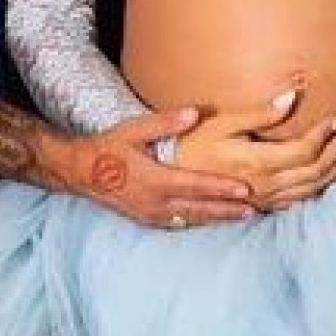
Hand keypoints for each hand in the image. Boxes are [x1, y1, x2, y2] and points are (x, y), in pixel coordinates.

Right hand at [53, 106, 258, 229]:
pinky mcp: (147, 220)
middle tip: (254, 209)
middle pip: (199, 208)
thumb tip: (194, 113)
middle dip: (227, 209)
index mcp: (155, 179)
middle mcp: (155, 202)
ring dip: (217, 218)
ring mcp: (151, 214)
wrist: (81, 172)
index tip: (244, 189)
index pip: (196, 185)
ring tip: (242, 216)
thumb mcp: (134, 129)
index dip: (221, 188)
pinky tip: (212, 219)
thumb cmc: (109, 147)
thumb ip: (165, 122)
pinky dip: (199, 221)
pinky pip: (179, 222)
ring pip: (191, 218)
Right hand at [174, 87, 335, 211]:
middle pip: (314, 171)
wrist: (169, 177)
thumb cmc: (191, 144)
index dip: (324, 133)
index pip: (304, 150)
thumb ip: (259, 113)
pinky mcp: (258, 206)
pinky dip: (319, 189)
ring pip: (310, 190)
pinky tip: (331, 181)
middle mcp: (263, 186)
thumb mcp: (222, 122)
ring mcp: (261, 200)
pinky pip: (297, 202)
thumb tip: (291, 97)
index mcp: (256, 163)